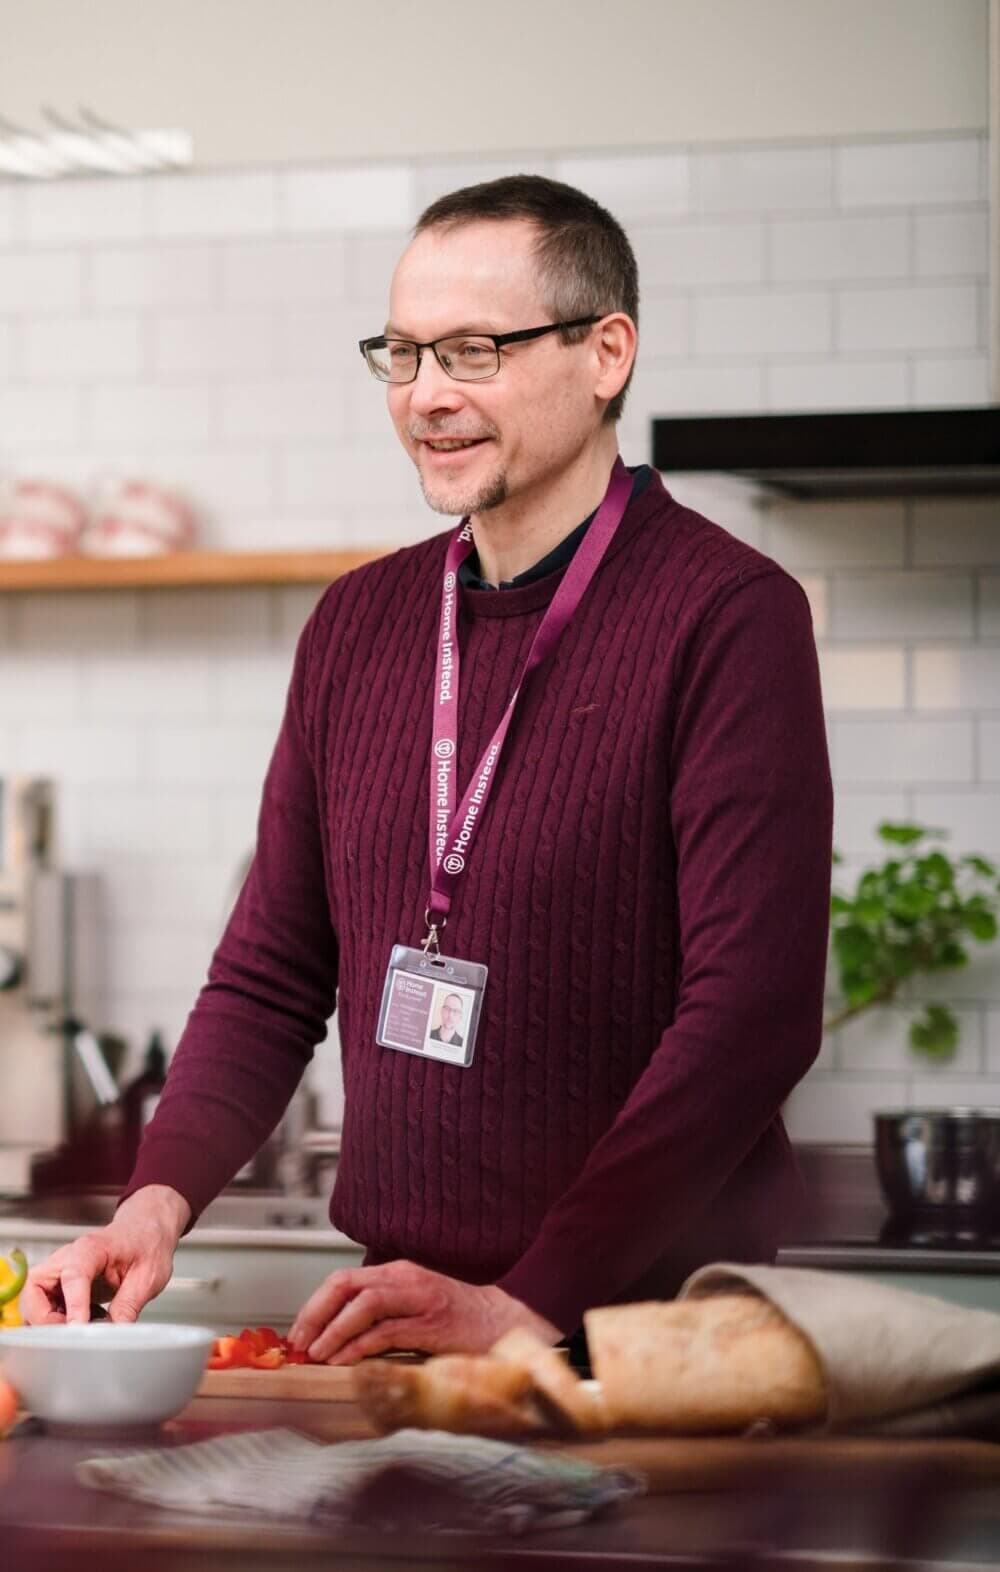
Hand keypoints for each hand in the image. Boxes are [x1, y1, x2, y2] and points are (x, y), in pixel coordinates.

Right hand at [20, 1185, 190, 1324]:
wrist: (144, 1232)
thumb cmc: (145, 1245)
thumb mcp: (148, 1276)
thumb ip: (129, 1305)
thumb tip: (114, 1333)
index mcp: (90, 1249)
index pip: (73, 1276)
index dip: (74, 1306)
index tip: (78, 1329)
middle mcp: (66, 1259)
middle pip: (34, 1289)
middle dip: (46, 1318)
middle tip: (74, 1331)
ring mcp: (58, 1272)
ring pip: (33, 1302)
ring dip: (48, 1322)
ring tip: (81, 1327)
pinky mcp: (58, 1286)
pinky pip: (42, 1308)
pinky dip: (54, 1322)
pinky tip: (82, 1322)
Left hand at [288, 1259, 560, 1364]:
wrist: (503, 1322)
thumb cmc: (456, 1320)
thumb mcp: (412, 1306)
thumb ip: (380, 1314)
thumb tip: (335, 1336)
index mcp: (397, 1273)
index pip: (343, 1280)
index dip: (315, 1305)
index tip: (298, 1332)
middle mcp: (404, 1279)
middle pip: (346, 1285)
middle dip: (316, 1314)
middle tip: (299, 1343)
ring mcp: (418, 1299)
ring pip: (363, 1305)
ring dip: (334, 1331)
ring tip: (317, 1354)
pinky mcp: (430, 1324)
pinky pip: (385, 1332)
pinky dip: (359, 1347)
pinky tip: (345, 1362)